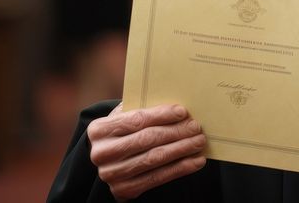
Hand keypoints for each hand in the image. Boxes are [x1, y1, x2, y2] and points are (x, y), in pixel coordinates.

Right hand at [88, 103, 206, 200]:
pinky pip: (158, 178)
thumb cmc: (123, 132)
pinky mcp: (124, 190)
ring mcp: (112, 174)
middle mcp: (101, 153)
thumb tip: (177, 108)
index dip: (162, 115)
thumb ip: (143, 108)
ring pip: (154, 159)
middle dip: (176, 132)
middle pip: (147, 139)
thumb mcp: (124, 117)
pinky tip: (196, 160)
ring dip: (182, 149)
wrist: (110, 160)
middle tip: (196, 127)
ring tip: (199, 141)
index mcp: (99, 130)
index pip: (137, 119)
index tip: (183, 112)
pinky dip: (181, 168)